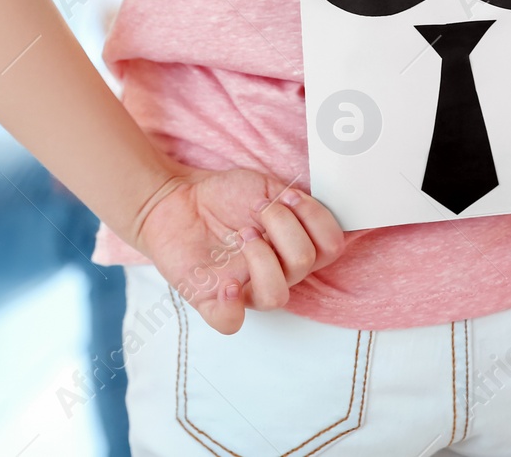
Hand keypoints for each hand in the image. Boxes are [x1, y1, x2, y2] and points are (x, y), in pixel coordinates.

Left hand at [130, 166, 345, 334]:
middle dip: (282, 227)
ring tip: (242, 235)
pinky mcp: (211, 300)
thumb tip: (308, 207)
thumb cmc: (225, 196)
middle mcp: (277, 272)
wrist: (180, 198)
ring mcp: (245, 289)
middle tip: (257, 212)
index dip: (316, 220)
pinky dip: (232, 306)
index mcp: (294, 248)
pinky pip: (230, 322)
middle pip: (304, 264)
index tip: (289, 197)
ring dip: (263, 258)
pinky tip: (227, 283)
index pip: (330, 248)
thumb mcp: (265, 188)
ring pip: (275, 296)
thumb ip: (292, 202)